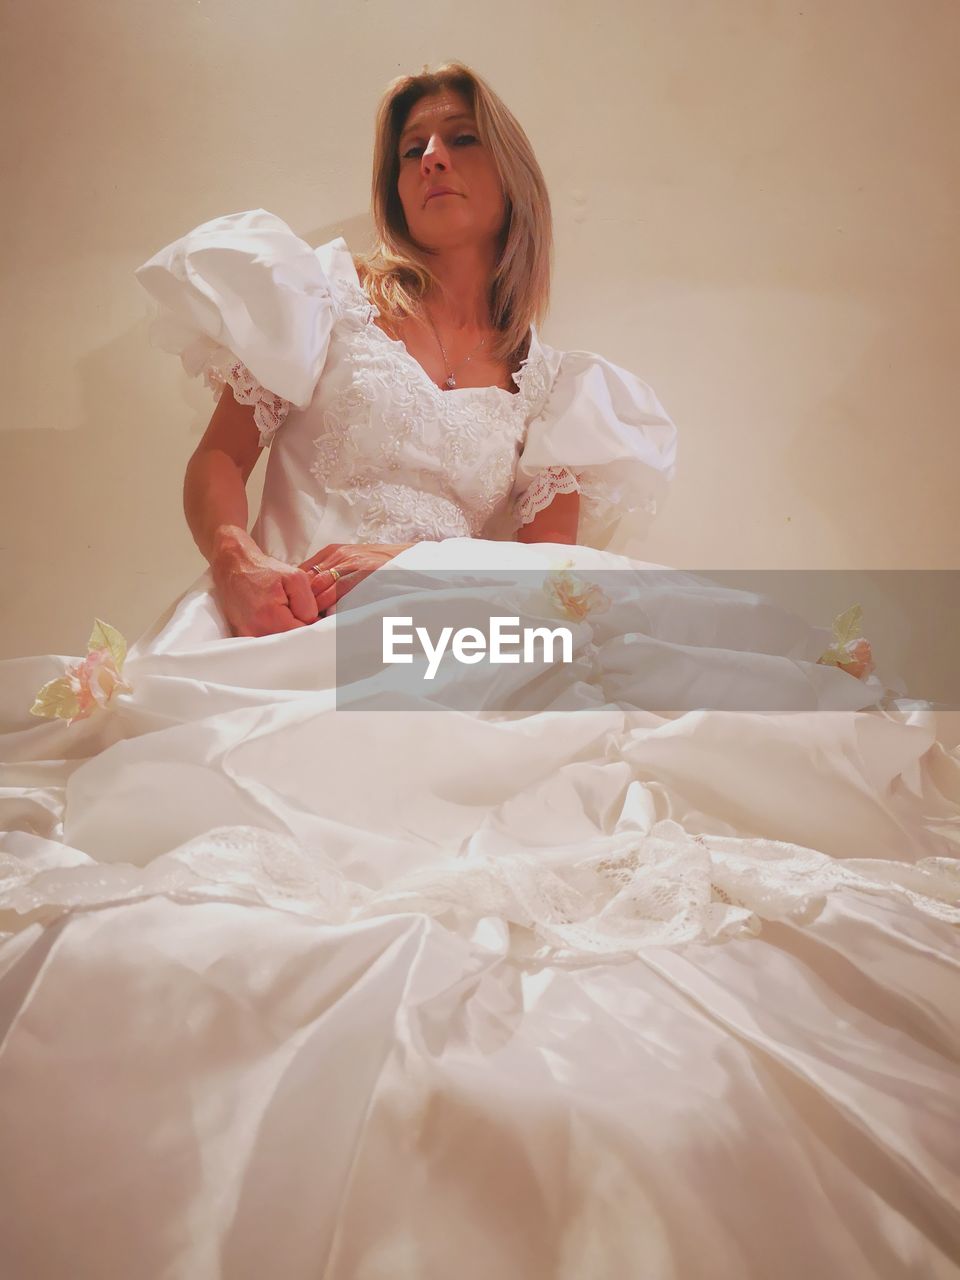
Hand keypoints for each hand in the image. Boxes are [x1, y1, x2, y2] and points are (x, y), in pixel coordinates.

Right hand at [211, 540, 319, 636]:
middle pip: (288, 642)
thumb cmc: (264, 571)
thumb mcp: (296, 579)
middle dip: (295, 628)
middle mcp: (255, 630)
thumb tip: (312, 623)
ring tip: (279, 611)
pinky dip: (272, 631)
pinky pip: (265, 640)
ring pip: (277, 642)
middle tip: (291, 608)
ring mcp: (246, 636)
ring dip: (283, 630)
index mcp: (270, 617)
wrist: (234, 567)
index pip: (300, 634)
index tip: (304, 611)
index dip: (308, 624)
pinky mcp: (242, 636)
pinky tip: (269, 616)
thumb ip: (308, 604)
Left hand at [298, 542, 416, 614]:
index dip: (297, 592)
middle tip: (297, 622)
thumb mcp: (354, 560)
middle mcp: (339, 555)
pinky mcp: (365, 572)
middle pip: (308, 581)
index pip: (303, 571)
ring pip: (321, 587)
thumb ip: (333, 572)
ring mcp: (352, 563)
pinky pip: (340, 590)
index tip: (294, 610)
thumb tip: (313, 593)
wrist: (412, 560)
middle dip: (302, 602)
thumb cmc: (383, 566)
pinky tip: (329, 619)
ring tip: (309, 625)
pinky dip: (331, 606)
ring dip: (314, 608)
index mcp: (334, 552)